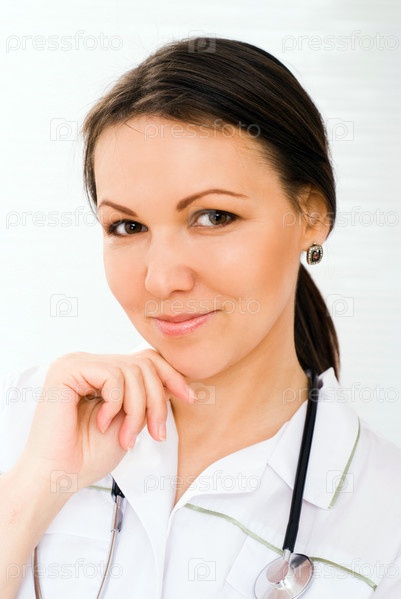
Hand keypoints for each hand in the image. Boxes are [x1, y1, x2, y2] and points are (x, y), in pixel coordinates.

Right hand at [19, 349, 194, 491]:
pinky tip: (101, 423)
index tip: (190, 398)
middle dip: (156, 401)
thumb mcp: (130, 420)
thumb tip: (174, 378)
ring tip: (127, 437)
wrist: (57, 478)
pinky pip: (112, 376)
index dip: (171, 376)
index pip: (144, 358)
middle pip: (143, 363)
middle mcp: (87, 362)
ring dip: (138, 409)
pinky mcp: (66, 371)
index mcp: (99, 371)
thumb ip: (145, 396)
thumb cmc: (88, 455)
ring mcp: (75, 363)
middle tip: (155, 434)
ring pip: (131, 370)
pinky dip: (116, 404)